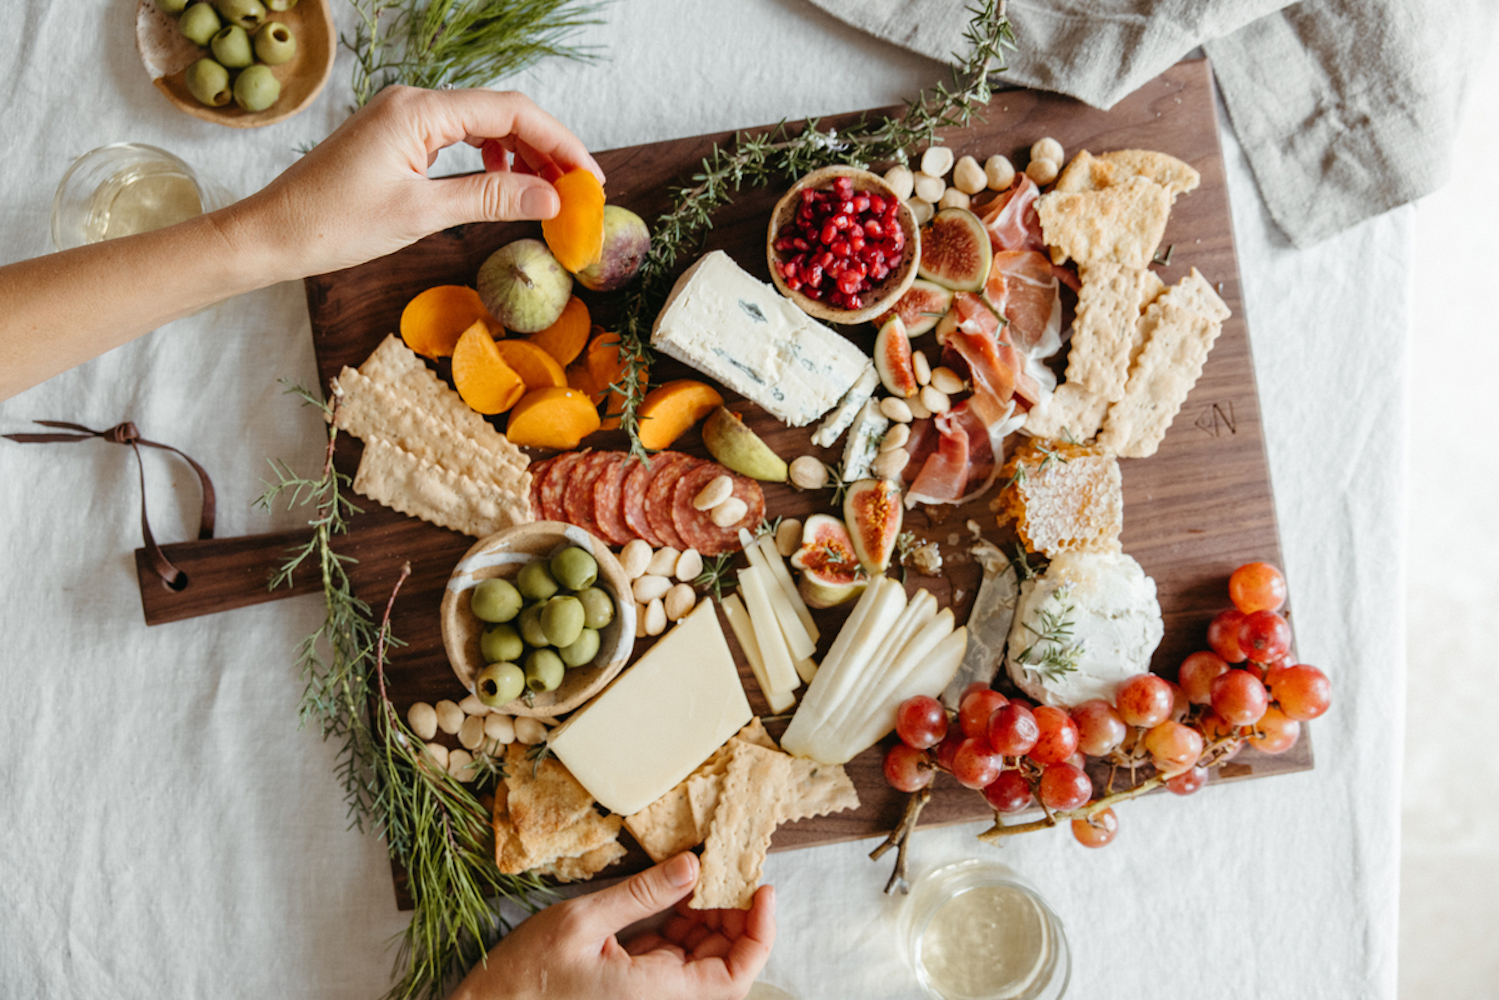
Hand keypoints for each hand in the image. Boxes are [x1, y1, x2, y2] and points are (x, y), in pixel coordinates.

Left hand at [224, 86, 602, 279]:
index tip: (591, 178)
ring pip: (483, 125)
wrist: (274, 233)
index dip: (560, 142)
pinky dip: (491, 159)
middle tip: (580, 192)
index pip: (510, 112)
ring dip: (522, 155)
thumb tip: (552, 198)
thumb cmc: (336, 224)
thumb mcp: (422, 213)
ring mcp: (404, 117)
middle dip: (547, 150)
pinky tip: (504, 183)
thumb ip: (491, 198)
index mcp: (419, 110)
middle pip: (502, 113)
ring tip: (550, 192)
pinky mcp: (397, 137)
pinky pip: (459, 137)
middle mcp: (414, 102)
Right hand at [449, 853, 775, 999]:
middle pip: (725, 965)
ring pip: (702, 962)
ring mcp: (649, 999)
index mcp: (658, 996)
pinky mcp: (635, 990)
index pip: (736, 974)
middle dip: (732, 916)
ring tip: (695, 877)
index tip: (762, 888)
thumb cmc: (526, 977)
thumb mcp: (583, 921)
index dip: (760, 932)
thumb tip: (693, 865)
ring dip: (707, 920)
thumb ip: (643, 894)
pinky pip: (675, 961)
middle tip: (722, 870)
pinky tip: (671, 896)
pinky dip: (681, 928)